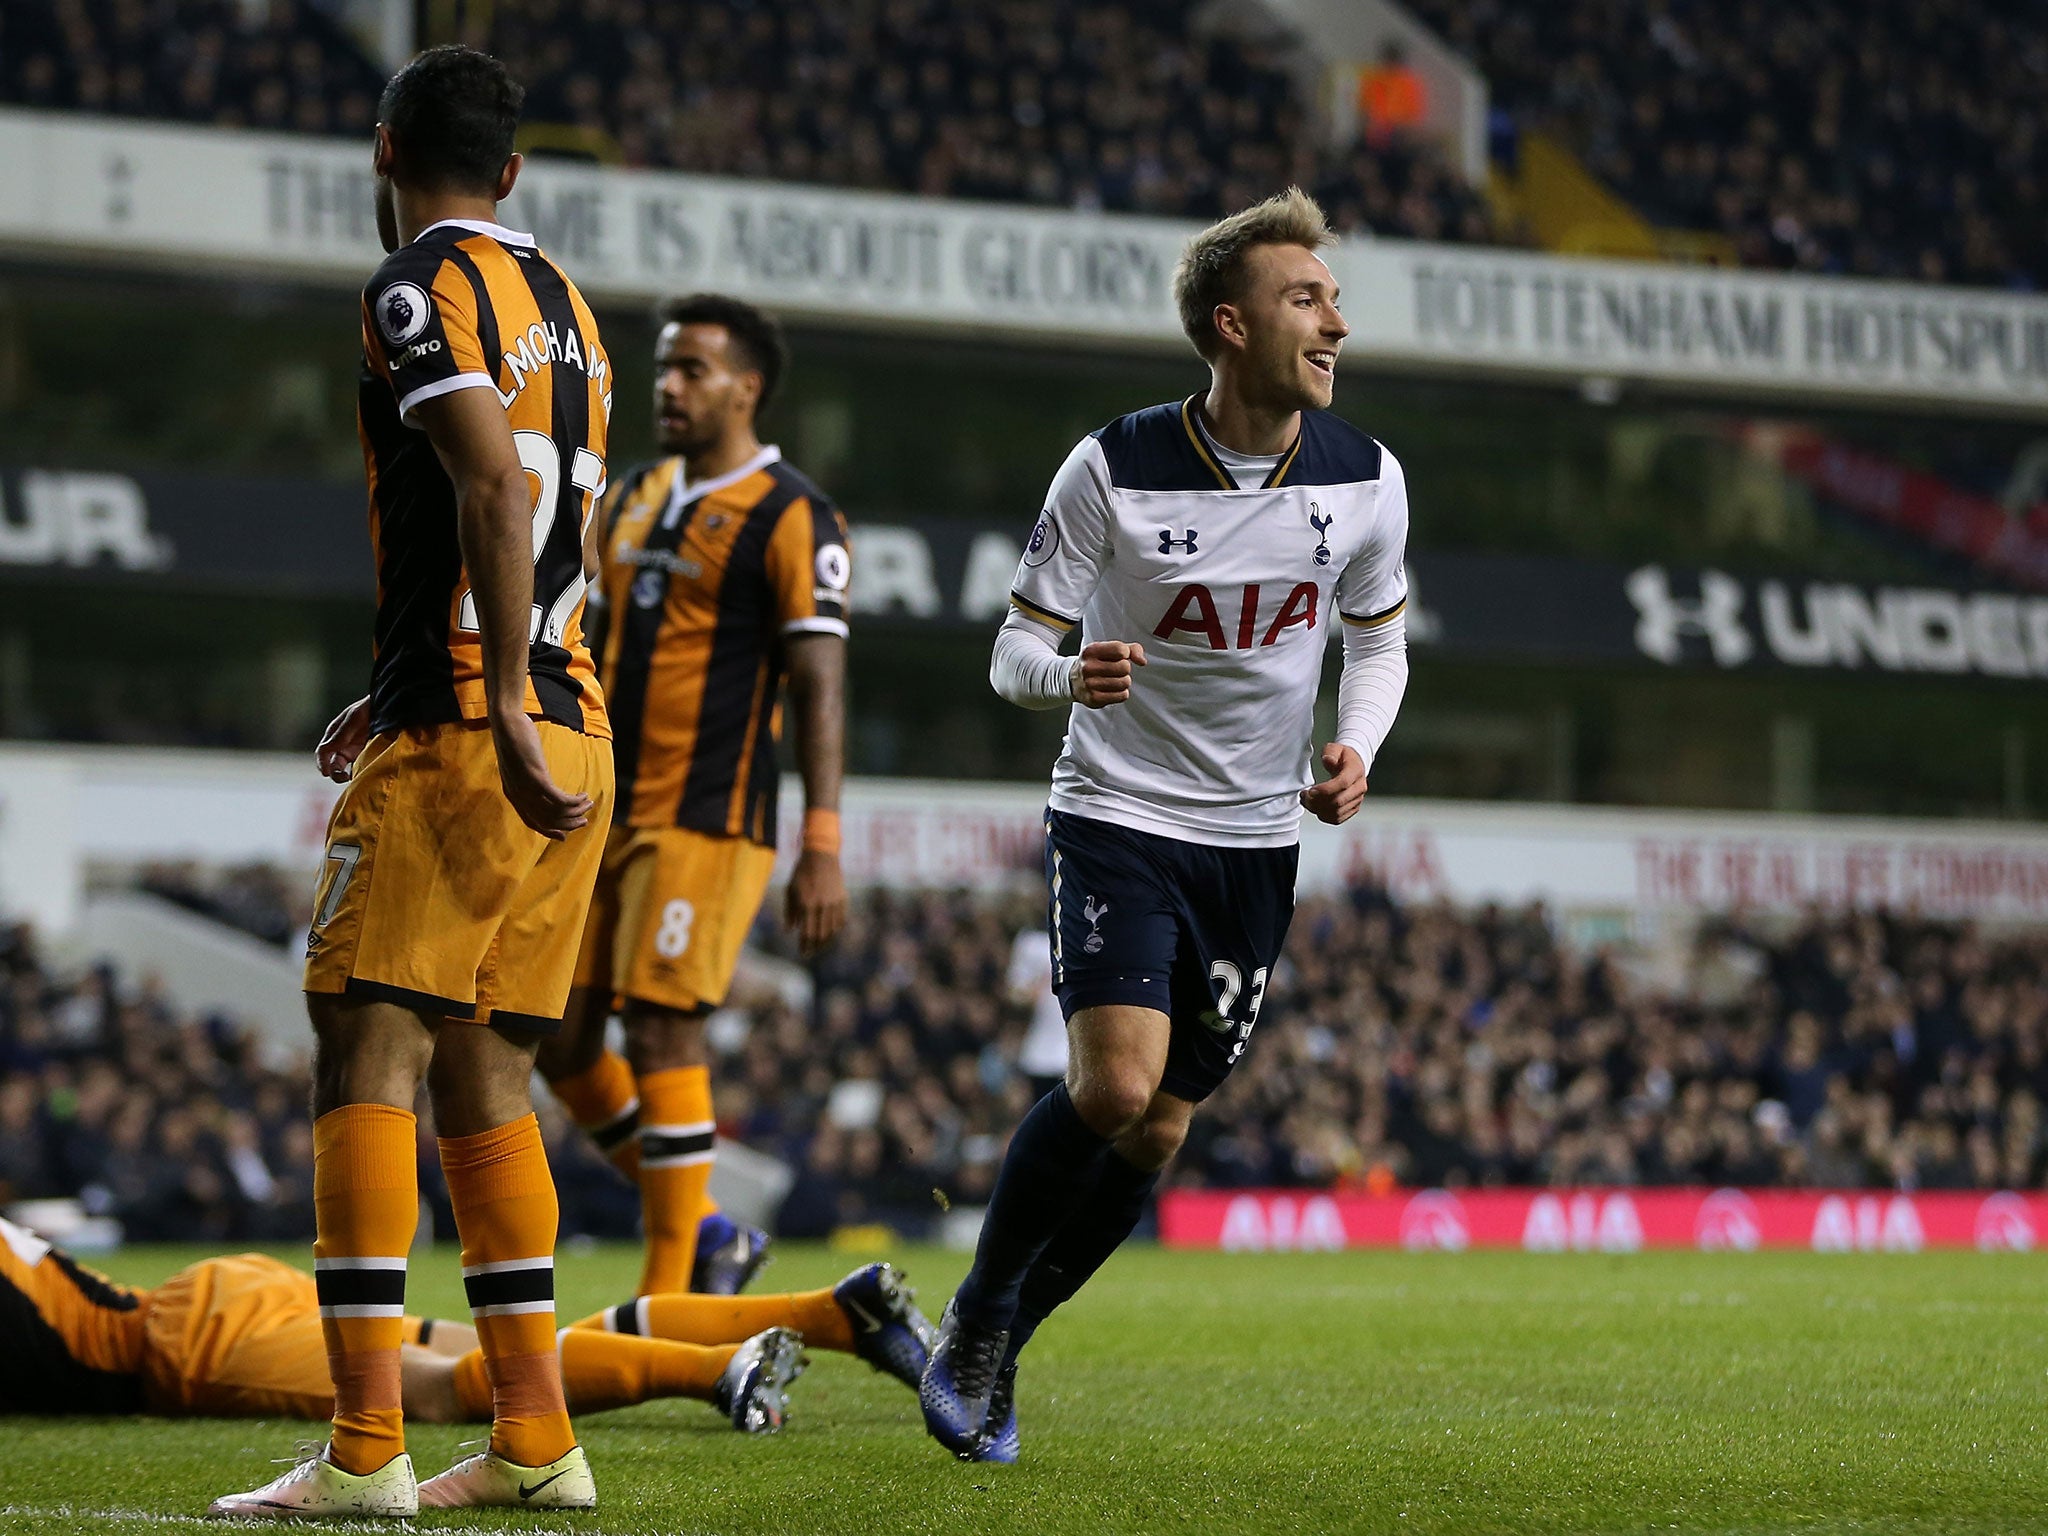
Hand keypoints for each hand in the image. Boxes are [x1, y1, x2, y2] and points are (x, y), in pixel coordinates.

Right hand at [316, 697, 372, 782]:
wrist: (387, 708)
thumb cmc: (368, 708)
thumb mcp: (353, 719)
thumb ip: (341, 735)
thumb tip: (325, 750)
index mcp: (333, 735)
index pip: (323, 752)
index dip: (322, 763)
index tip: (325, 772)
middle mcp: (341, 745)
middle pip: (332, 765)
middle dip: (335, 773)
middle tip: (344, 778)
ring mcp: (354, 751)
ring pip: (345, 769)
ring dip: (347, 776)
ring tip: (356, 779)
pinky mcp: (366, 756)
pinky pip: (360, 768)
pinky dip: (360, 774)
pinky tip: (365, 776)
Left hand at [489, 708, 593, 840]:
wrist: (506, 722)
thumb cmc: (514, 738)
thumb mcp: (517, 763)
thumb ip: (525, 776)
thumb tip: (539, 782)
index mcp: (512, 793)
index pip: (532, 822)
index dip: (550, 831)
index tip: (565, 835)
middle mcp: (518, 795)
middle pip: (547, 821)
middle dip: (569, 824)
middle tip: (584, 821)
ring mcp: (527, 787)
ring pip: (556, 812)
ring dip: (576, 812)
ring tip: (589, 804)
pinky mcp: (537, 778)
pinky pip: (561, 799)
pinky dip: (575, 801)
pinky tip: (584, 794)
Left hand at [784, 849, 847, 956]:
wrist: (821, 855)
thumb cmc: (801, 872)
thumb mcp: (790, 890)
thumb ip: (790, 912)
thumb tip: (790, 931)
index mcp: (806, 904)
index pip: (807, 933)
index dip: (805, 946)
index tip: (804, 953)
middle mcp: (821, 906)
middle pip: (821, 935)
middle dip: (816, 947)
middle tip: (811, 952)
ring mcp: (834, 903)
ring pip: (832, 930)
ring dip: (826, 940)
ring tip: (820, 945)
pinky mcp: (842, 899)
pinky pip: (841, 920)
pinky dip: (835, 929)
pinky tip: (830, 932)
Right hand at [1074, 640, 1146, 707]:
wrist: (1073, 680)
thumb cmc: (1097, 662)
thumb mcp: (1109, 649)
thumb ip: (1131, 649)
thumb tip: (1142, 661)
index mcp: (1091, 651)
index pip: (1121, 650)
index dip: (1125, 654)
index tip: (1119, 656)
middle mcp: (1088, 667)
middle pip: (1125, 667)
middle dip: (1125, 669)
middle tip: (1115, 670)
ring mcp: (1090, 684)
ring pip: (1125, 682)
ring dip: (1123, 681)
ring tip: (1113, 680)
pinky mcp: (1094, 699)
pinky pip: (1122, 696)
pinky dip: (1121, 693)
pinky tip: (1112, 689)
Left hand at [1300, 742, 1366, 824]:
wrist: (1354, 765)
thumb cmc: (1343, 757)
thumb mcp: (1336, 748)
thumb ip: (1331, 752)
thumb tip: (1328, 760)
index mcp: (1356, 771)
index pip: (1343, 783)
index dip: (1325, 789)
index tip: (1310, 791)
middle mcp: (1360, 788)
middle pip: (1338, 801)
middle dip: (1317, 801)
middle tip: (1304, 795)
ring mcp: (1357, 800)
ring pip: (1336, 813)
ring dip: (1318, 810)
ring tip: (1306, 801)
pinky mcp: (1352, 809)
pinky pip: (1337, 819)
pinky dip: (1323, 816)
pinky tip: (1314, 808)